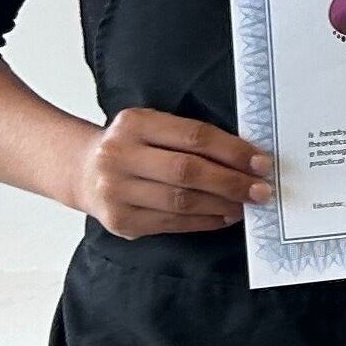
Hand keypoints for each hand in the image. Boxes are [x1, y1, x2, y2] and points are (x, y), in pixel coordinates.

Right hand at [74, 107, 270, 237]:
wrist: (83, 171)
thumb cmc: (134, 146)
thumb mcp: (155, 127)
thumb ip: (192, 137)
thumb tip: (248, 158)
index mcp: (135, 123)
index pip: (194, 136)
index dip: (232, 150)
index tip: (261, 162)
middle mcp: (119, 155)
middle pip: (187, 171)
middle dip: (231, 182)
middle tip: (261, 189)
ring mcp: (115, 191)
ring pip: (180, 201)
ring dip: (221, 205)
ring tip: (246, 205)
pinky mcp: (120, 221)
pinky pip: (171, 223)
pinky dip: (203, 221)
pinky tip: (224, 217)